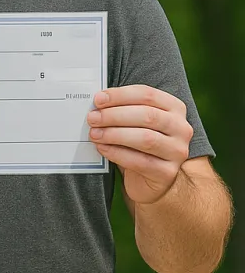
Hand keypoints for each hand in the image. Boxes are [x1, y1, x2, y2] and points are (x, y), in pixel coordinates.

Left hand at [87, 84, 194, 203]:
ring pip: (145, 139)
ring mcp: (177, 151)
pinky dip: (117, 153)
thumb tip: (97, 101)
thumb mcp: (134, 121)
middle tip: (92, 118)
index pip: (148, 95)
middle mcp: (181, 128)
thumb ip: (122, 109)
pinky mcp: (168, 172)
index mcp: (174, 108)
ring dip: (114, 134)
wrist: (149, 177)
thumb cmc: (138, 143)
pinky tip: (102, 148)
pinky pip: (140, 161)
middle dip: (114, 115)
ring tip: (94, 134)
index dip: (120, 96)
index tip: (98, 100)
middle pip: (147, 116)